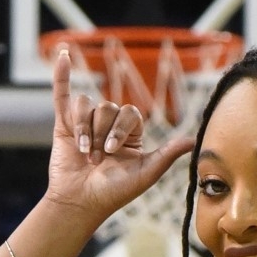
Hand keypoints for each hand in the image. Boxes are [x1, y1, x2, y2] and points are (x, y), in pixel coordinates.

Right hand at [44, 51, 193, 220]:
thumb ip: (167, 155)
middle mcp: (108, 125)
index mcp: (129, 134)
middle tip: (97, 159)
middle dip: (100, 134)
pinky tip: (63, 53)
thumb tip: (194, 141)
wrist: (81, 202)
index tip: (111, 152)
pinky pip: (62, 94)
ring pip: (86, 105)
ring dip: (84, 128)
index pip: (129, 112)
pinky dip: (61, 74)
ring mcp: (85, 123)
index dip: (119, 129)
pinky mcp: (63, 124)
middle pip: (107, 107)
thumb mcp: (146, 173)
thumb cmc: (114, 192)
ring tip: (83, 153)